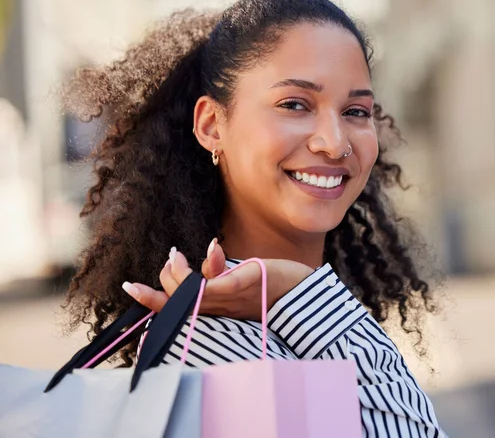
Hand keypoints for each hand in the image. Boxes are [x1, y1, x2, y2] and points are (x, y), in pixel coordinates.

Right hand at [122, 240, 313, 320]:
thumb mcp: (239, 281)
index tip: (130, 286)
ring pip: (190, 292)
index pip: (176, 308)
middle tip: (173, 258)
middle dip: (164, 280)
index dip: (150, 300)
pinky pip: (220, 281)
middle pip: (176, 301)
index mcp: (215, 308)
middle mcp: (219, 307)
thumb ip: (219, 274)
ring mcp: (231, 298)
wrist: (304, 296)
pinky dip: (211, 263)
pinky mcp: (245, 285)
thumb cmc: (271, 287)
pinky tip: (212, 246)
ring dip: (179, 272)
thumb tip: (207, 255)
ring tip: (178, 254)